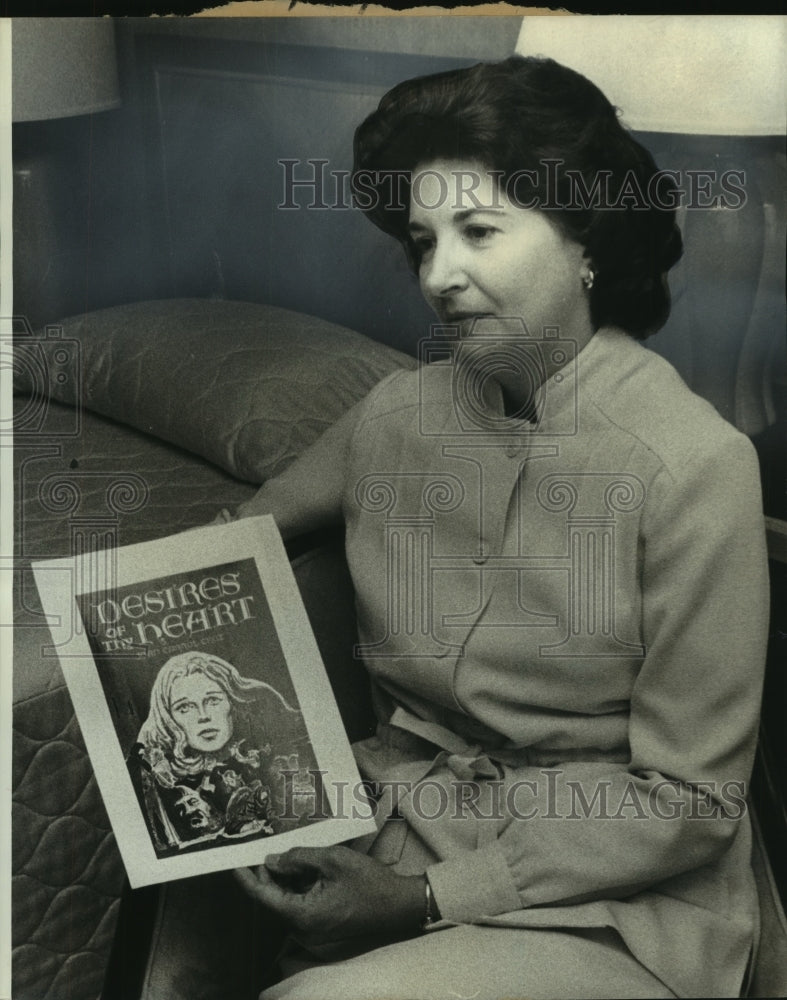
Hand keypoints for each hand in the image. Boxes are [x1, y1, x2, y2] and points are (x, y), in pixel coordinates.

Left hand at [234, 845, 425, 944]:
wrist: (399, 904)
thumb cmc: (369, 883)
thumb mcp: (332, 860)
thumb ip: (299, 858)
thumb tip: (272, 860)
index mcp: (302, 915)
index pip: (263, 897)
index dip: (246, 879)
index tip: (233, 863)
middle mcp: (303, 927)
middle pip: (274, 898)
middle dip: (267, 873)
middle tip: (263, 846)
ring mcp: (313, 927)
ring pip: (288, 899)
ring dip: (285, 877)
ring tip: (286, 851)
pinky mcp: (322, 922)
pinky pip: (301, 902)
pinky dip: (299, 883)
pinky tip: (304, 864)